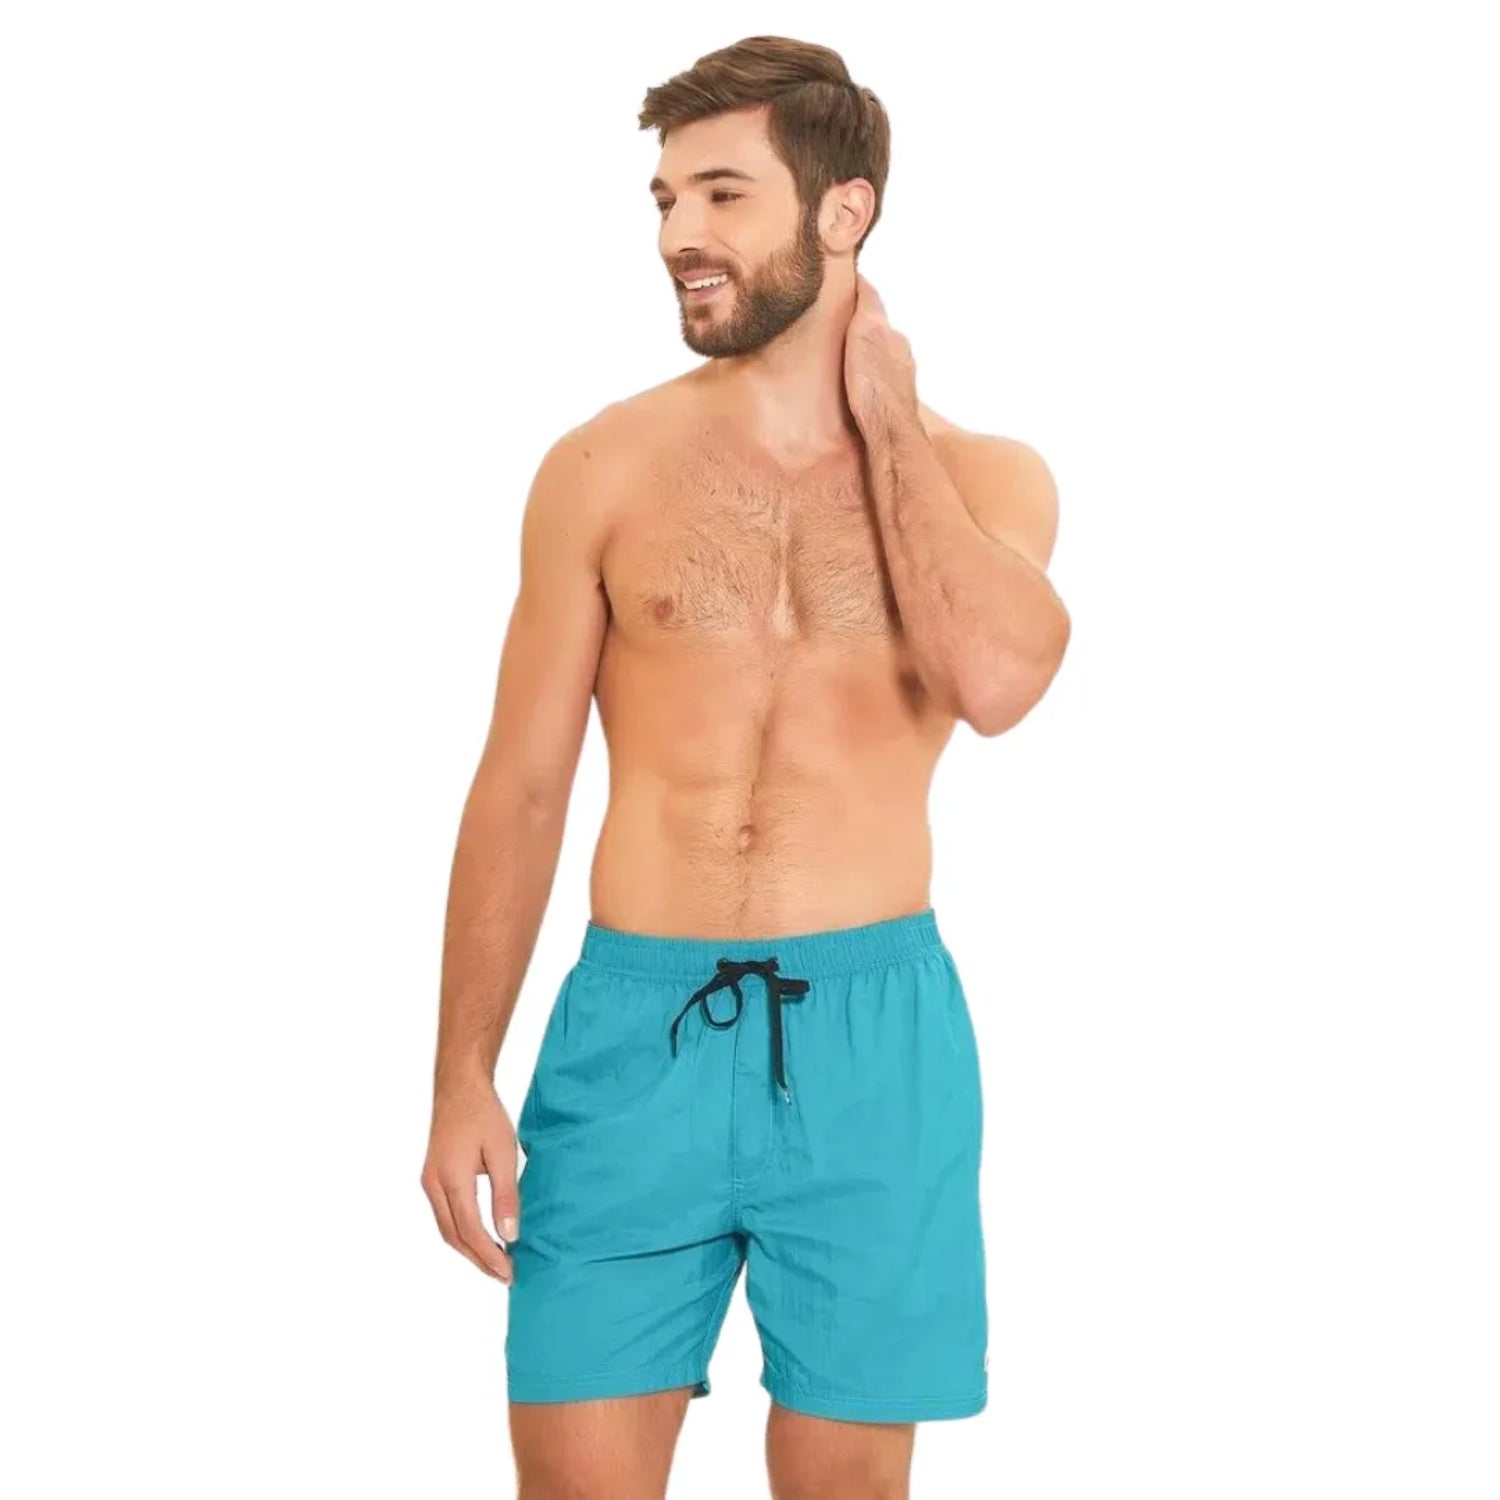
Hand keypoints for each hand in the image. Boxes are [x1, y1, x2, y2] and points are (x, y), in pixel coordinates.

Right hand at [421, 1078, 519, 1281]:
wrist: (459, 1087)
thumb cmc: (483, 1114)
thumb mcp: (503, 1152)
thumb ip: (506, 1195)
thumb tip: (510, 1235)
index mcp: (451, 1179)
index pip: (470, 1230)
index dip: (489, 1255)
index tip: (509, 1272)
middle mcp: (434, 1185)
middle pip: (454, 1236)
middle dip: (478, 1259)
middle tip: (504, 1275)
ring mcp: (429, 1182)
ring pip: (446, 1229)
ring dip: (469, 1249)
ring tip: (495, 1262)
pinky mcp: (432, 1177)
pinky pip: (445, 1216)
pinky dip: (462, 1232)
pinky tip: (480, 1237)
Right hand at [842, 273, 918, 434]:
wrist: (888, 432)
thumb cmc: (876, 384)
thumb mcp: (867, 331)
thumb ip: (868, 305)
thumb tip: (863, 277)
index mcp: (894, 337)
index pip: (874, 310)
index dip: (856, 301)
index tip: (839, 295)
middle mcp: (901, 358)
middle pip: (877, 336)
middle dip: (859, 331)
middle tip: (835, 329)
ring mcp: (898, 383)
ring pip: (878, 361)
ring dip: (863, 358)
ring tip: (840, 360)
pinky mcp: (889, 406)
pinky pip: (875, 384)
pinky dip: (864, 379)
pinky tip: (852, 386)